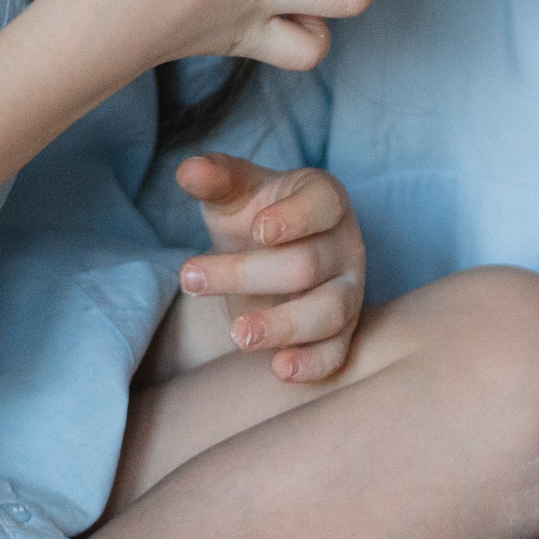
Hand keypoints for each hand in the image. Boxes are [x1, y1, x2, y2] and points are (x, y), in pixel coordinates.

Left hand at [174, 152, 367, 382]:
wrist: (275, 254)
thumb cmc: (257, 216)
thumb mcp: (236, 194)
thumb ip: (216, 179)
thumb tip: (188, 169)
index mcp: (325, 200)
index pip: (323, 205)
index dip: (294, 219)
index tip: (258, 231)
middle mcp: (346, 244)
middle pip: (307, 264)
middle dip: (247, 274)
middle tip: (190, 278)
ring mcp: (350, 289)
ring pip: (329, 312)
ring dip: (283, 325)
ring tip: (237, 333)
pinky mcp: (343, 330)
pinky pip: (337, 352)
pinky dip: (313, 364)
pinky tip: (279, 369)